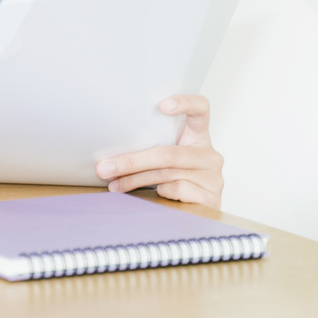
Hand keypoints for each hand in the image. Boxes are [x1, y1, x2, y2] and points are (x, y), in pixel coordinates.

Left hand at [95, 94, 223, 208]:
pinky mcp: (212, 198)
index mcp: (198, 137)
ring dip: (134, 180)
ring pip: (166, 174)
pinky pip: (176, 191)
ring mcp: (213, 178)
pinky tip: (151, 195)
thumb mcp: (163, 158)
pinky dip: (158, 193)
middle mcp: (209, 155)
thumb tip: (106, 154)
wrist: (196, 214)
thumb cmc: (172, 178)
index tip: (162, 105)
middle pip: (168, 153)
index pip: (201, 110)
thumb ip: (149, 148)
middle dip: (132, 161)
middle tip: (104, 168)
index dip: (185, 103)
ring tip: (114, 184)